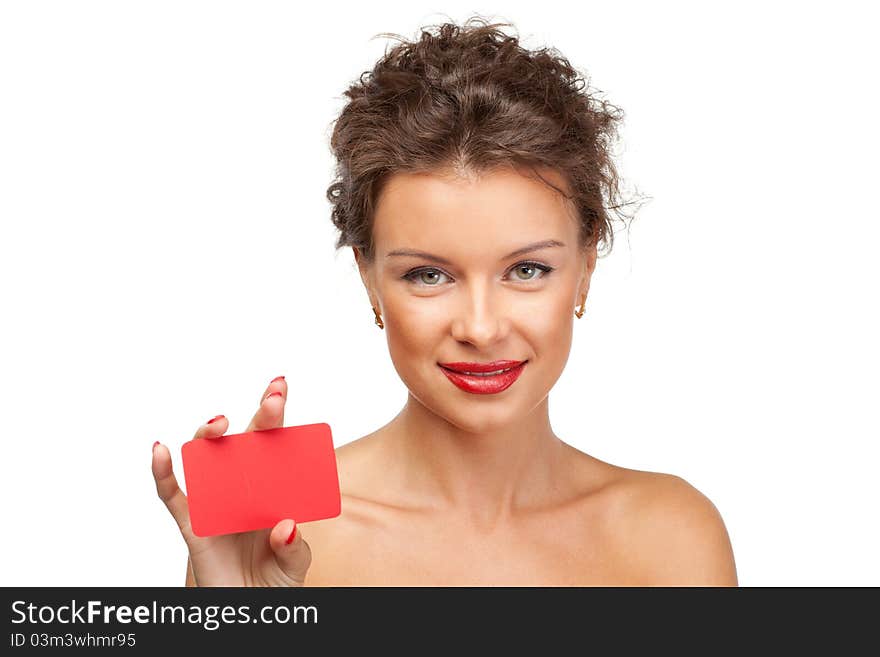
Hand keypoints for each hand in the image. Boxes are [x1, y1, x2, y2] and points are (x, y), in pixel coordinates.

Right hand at [151, 376, 311, 585]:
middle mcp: (243, 490)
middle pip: (246, 444)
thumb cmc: (275, 583)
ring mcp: (216, 504)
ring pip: (206, 460)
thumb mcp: (294, 565)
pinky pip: (172, 497)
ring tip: (220, 425)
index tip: (280, 388)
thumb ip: (293, 547)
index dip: (276, 417)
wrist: (251, 614)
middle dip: (260, 417)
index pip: (275, 446)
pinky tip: (160, 450)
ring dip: (208, 437)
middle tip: (274, 397)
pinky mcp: (191, 526)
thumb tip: (285, 524)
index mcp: (272, 492)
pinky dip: (162, 473)